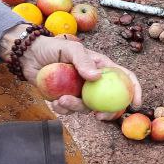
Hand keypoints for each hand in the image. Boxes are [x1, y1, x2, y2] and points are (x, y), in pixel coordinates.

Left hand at [20, 35, 142, 115]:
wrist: (28, 56)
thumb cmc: (53, 47)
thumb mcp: (71, 49)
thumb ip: (84, 61)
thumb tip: (97, 77)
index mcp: (102, 67)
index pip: (125, 78)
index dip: (134, 90)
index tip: (135, 104)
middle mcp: (94, 81)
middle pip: (110, 100)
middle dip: (107, 112)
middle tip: (98, 116)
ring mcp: (81, 91)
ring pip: (87, 108)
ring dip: (75, 108)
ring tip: (61, 100)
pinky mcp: (67, 98)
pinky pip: (70, 111)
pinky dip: (63, 109)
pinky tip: (54, 101)